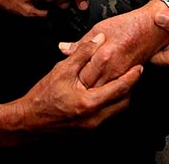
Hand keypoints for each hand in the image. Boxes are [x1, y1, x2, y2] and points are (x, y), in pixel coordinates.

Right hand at [16, 33, 142, 132]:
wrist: (29, 120)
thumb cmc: (42, 97)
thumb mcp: (62, 70)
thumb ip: (82, 53)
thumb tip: (98, 39)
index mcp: (90, 102)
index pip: (121, 89)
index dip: (133, 76)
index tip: (140, 67)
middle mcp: (94, 118)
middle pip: (124, 103)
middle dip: (130, 88)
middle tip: (132, 74)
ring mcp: (91, 125)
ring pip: (116, 110)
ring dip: (121, 96)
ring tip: (120, 81)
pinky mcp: (87, 129)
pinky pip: (107, 115)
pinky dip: (110, 103)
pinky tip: (105, 93)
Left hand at [61, 4, 168, 86]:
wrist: (154, 27)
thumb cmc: (129, 24)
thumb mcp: (100, 28)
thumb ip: (81, 43)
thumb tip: (63, 49)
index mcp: (103, 56)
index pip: (82, 76)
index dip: (72, 81)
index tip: (64, 83)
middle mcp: (112, 69)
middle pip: (91, 87)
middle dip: (80, 91)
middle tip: (69, 93)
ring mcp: (121, 75)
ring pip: (102, 91)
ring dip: (92, 93)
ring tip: (80, 96)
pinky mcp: (129, 77)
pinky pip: (115, 89)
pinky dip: (106, 91)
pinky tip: (99, 93)